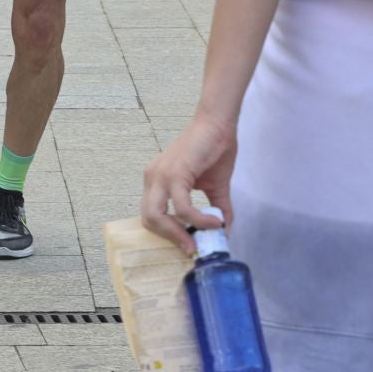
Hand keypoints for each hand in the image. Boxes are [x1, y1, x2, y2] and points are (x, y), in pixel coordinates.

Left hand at [142, 113, 237, 252]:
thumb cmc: (214, 151)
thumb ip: (216, 210)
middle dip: (171, 238)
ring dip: (180, 233)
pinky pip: (181, 206)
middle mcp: (152, 178)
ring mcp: (160, 175)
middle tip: (193, 248)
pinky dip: (197, 219)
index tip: (190, 245)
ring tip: (204, 236)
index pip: (151, 216)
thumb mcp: (215, 188)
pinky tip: (214, 221)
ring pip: (156, 216)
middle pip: (148, 220)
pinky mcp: (174, 173)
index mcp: (157, 182)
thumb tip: (224, 233)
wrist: (219, 125)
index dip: (168, 234)